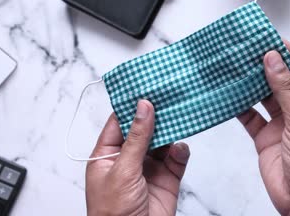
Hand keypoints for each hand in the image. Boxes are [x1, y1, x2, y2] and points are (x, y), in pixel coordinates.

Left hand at [85, 100, 190, 215]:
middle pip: (144, 128)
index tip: (145, 87)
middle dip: (156, 114)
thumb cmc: (113, 213)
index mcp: (108, 154)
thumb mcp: (122, 170)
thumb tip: (143, 107)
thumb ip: (136, 137)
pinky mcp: (167, 177)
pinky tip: (180, 148)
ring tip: (180, 114)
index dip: (131, 105)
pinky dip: (181, 150)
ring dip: (172, 130)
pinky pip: (177, 157)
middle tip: (169, 95)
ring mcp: (149, 167)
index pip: (119, 122)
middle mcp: (129, 158)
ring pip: (163, 140)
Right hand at [238, 41, 289, 215]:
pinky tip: (230, 94)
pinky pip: (252, 116)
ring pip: (266, 96)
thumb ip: (287, 91)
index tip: (271, 39)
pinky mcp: (268, 137)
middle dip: (268, 65)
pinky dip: (241, 106)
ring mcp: (285, 124)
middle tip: (249, 48)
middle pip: (285, 81)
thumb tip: (274, 60)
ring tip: (236, 65)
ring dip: (253, 83)